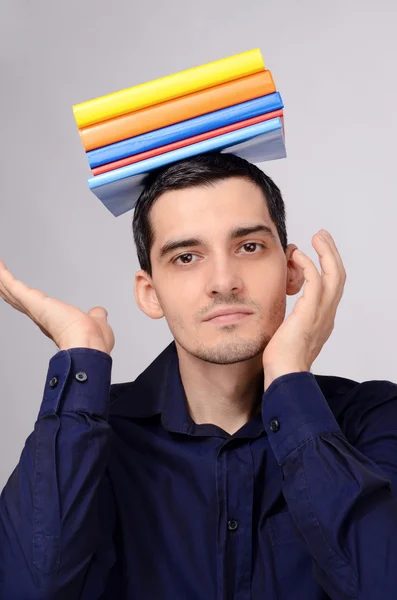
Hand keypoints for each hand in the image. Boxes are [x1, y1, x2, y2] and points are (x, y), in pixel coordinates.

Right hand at [0, 258, 114, 353]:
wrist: (88, 345)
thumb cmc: (92, 340)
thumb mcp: (96, 321)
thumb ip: (96, 315)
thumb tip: (98, 311)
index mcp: (52, 321)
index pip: (33, 306)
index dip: (24, 298)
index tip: (16, 291)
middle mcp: (39, 316)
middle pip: (17, 298)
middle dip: (6, 287)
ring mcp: (34, 308)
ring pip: (12, 290)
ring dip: (2, 279)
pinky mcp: (32, 301)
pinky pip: (14, 285)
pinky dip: (3, 274)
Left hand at [262, 230, 345, 390]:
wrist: (284, 376)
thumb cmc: (281, 362)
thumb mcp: (286, 336)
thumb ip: (288, 323)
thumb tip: (277, 317)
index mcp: (322, 320)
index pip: (331, 287)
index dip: (326, 268)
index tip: (313, 253)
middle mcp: (327, 314)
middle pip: (339, 276)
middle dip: (331, 253)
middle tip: (321, 236)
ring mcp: (322, 313)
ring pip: (334, 274)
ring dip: (326, 252)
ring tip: (316, 236)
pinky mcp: (310, 312)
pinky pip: (315, 280)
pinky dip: (309, 264)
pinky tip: (297, 255)